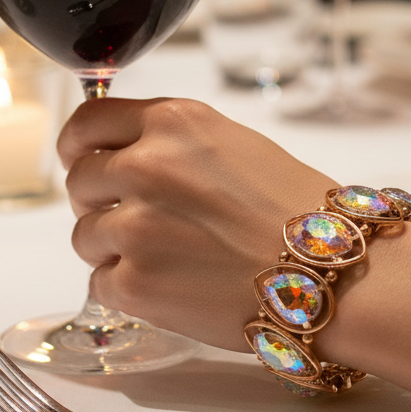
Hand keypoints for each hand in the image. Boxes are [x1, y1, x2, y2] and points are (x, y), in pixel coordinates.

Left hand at [58, 97, 335, 350]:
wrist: (331, 273)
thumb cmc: (297, 209)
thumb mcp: (232, 143)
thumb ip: (171, 141)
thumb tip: (121, 153)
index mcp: (172, 123)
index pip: (87, 123)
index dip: (79, 145)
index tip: (80, 159)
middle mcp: (146, 166)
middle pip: (80, 180)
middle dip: (100, 201)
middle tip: (139, 220)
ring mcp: (136, 226)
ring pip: (84, 235)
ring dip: (113, 248)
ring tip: (167, 257)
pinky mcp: (136, 283)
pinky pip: (101, 283)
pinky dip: (128, 289)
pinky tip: (172, 286)